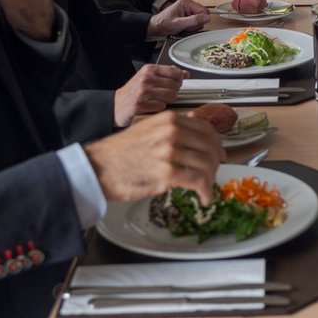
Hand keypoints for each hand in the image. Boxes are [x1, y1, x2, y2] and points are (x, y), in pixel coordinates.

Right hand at [84, 112, 223, 202]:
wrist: (98, 167)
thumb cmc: (120, 152)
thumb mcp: (148, 129)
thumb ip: (172, 127)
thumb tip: (195, 123)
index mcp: (169, 120)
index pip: (206, 130)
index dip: (217, 145)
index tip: (219, 155)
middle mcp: (172, 132)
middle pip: (210, 147)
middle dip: (215, 164)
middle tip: (213, 174)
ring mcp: (170, 152)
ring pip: (207, 165)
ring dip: (211, 180)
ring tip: (206, 189)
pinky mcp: (166, 173)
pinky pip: (198, 181)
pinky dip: (205, 191)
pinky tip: (203, 198)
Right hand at [113, 64, 187, 126]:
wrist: (116, 105)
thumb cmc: (133, 92)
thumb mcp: (148, 77)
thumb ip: (167, 74)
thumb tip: (185, 74)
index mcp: (149, 69)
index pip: (176, 72)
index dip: (178, 80)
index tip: (175, 84)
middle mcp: (146, 79)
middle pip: (176, 85)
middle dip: (173, 92)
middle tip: (163, 94)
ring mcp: (143, 91)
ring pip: (171, 96)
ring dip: (167, 101)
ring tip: (158, 100)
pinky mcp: (141, 104)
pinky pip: (162, 107)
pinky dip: (159, 109)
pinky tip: (152, 107)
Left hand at [146, 0, 209, 38]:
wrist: (156, 28)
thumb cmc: (163, 24)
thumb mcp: (179, 23)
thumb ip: (194, 20)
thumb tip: (206, 18)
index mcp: (186, 3)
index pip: (204, 11)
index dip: (200, 20)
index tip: (191, 24)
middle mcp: (188, 5)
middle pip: (202, 16)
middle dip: (194, 25)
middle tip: (185, 26)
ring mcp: (187, 10)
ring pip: (198, 21)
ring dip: (191, 27)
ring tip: (182, 27)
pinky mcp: (187, 16)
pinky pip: (194, 23)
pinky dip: (189, 28)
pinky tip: (182, 28)